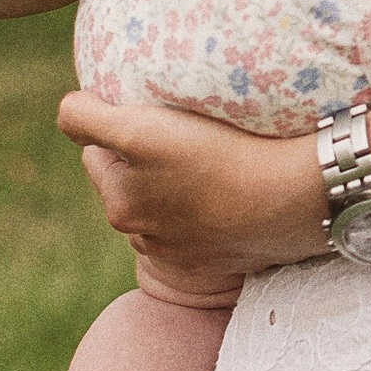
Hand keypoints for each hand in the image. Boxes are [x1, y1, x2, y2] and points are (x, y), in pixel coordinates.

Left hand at [59, 89, 328, 288]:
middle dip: (149, 159)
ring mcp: (191, 255)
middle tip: (188, 131)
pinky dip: (216, 206)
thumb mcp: (140, 131)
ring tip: (218, 158)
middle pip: (135, 181)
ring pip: (171, 204)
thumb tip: (68, 111)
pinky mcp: (230, 260)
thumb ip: (88, 120)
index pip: (97, 152)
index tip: (154, 113)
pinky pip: (208, 224)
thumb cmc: (221, 155)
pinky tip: (240, 186)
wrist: (302, 196)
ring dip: (183, 185)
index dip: (120, 126)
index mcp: (121, 207)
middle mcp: (148, 240)